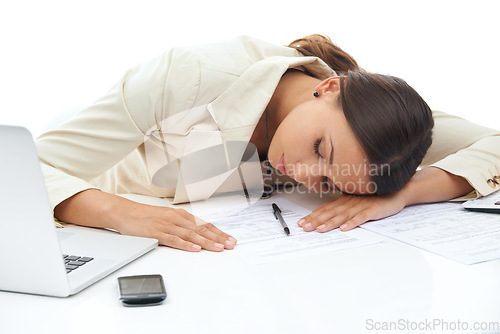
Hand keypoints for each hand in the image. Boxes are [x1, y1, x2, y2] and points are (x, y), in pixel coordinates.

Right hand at [117, 204, 237, 251]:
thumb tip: (200, 235)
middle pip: (202, 229)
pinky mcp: (156, 233)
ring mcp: (167, 225)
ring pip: (191, 234)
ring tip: (219, 248)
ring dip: (207, 242)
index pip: (205, 224)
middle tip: (231, 245)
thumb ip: (183, 226)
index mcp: (181, 215)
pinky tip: (195, 249)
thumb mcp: (168, 218)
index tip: (230, 240)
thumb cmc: (146, 216)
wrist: (125, 212)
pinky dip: (186, 245)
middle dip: (218, 238)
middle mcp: (177, 219)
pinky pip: (174, 240)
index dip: (219, 233)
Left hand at [297, 192, 406, 231]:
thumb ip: (344, 206)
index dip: (313, 216)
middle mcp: (350, 202)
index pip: (326, 209)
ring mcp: (361, 205)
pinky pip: (361, 217)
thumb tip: (329, 214)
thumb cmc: (376, 197)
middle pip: (330, 212)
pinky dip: (352, 222)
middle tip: (304, 227)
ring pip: (343, 215)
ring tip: (320, 229)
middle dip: (316, 220)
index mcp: (345, 200)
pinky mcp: (373, 209)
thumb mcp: (356, 200)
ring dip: (331, 223)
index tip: (302, 222)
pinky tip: (345, 228)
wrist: (398, 190)